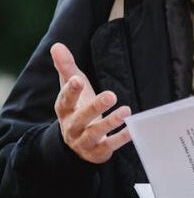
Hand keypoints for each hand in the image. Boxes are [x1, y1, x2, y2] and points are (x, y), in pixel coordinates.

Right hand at [51, 42, 131, 162]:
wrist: (76, 144)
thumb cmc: (77, 107)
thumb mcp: (72, 87)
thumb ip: (66, 67)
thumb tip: (56, 45)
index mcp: (65, 110)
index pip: (64, 100)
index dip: (70, 90)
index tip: (77, 79)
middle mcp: (72, 127)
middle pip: (81, 117)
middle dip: (95, 107)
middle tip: (111, 95)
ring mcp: (84, 141)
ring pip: (95, 133)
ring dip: (111, 122)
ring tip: (126, 111)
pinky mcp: (97, 152)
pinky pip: (109, 146)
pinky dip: (120, 138)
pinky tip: (132, 129)